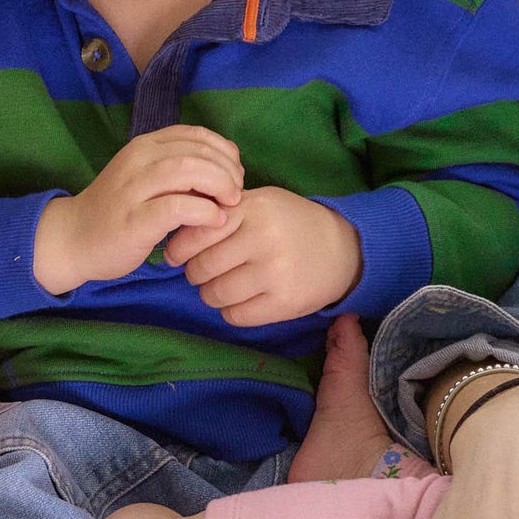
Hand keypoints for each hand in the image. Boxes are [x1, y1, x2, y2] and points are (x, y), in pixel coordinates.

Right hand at [33, 126, 242, 295]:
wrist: (72, 239)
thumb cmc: (117, 212)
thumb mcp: (145, 179)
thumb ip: (176, 170)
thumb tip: (223, 169)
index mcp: (143, 147)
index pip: (194, 134)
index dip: (223, 149)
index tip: (235, 171)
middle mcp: (138, 160)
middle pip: (196, 150)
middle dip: (226, 169)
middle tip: (236, 191)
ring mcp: (134, 189)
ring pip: (188, 170)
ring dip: (219, 184)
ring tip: (230, 202)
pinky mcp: (135, 219)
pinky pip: (178, 207)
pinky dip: (204, 212)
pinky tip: (215, 221)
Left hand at [162, 186, 361, 324]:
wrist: (343, 249)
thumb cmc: (290, 224)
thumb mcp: (260, 203)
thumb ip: (222, 210)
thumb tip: (175, 229)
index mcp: (254, 209)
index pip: (197, 233)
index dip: (179, 248)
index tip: (176, 255)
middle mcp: (264, 239)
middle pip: (201, 268)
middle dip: (195, 273)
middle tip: (203, 271)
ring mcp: (275, 273)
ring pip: (215, 294)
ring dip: (211, 294)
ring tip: (223, 285)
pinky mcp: (285, 303)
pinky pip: (235, 316)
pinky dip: (231, 311)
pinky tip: (242, 299)